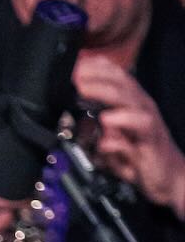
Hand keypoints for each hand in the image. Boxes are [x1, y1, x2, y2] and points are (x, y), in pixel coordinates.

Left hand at [72, 56, 184, 213]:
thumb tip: (73, 114)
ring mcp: (149, 125)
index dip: (97, 67)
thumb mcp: (112, 136)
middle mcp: (142, 109)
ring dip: (107, 95)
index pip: (117, 77)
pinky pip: (139, 133)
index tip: (75, 63)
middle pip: (123, 85)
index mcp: (133, 103)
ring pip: (131, 103)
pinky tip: (104, 130)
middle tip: (75, 76)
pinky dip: (120, 131)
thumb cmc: (139, 154)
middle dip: (98, 77)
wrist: (168, 178)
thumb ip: (95, 125)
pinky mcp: (151, 145)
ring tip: (84, 92)